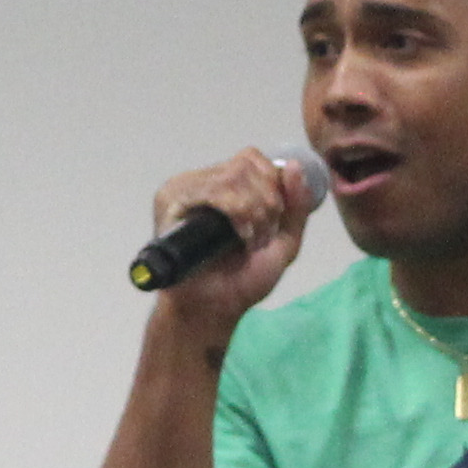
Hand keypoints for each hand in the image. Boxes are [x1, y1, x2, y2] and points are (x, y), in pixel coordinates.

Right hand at [143, 146, 318, 332]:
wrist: (213, 309)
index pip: (253, 159)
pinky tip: (237, 235)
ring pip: (234, 175)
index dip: (272, 184)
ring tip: (248, 239)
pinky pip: (215, 190)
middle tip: (260, 235)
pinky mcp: (170, 202)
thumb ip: (297, 205)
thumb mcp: (284, 241)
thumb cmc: (242, 280)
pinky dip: (237, 211)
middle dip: (267, 200)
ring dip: (254, 209)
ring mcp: (184, 190)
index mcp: (225, 186)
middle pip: (247, 164)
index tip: (271, 221)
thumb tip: (295, 165)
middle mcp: (202, 182)